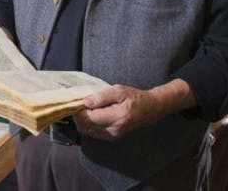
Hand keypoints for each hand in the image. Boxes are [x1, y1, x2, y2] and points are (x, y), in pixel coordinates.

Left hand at [73, 80, 194, 140]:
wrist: (149, 109)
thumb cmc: (135, 97)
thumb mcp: (119, 90)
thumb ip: (101, 96)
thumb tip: (86, 102)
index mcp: (117, 117)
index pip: (89, 117)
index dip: (79, 110)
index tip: (78, 101)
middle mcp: (113, 130)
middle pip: (85, 126)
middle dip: (79, 115)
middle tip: (81, 103)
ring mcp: (112, 135)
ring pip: (87, 130)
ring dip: (83, 120)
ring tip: (88, 108)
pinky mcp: (111, 137)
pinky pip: (92, 132)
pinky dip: (88, 124)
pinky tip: (93, 114)